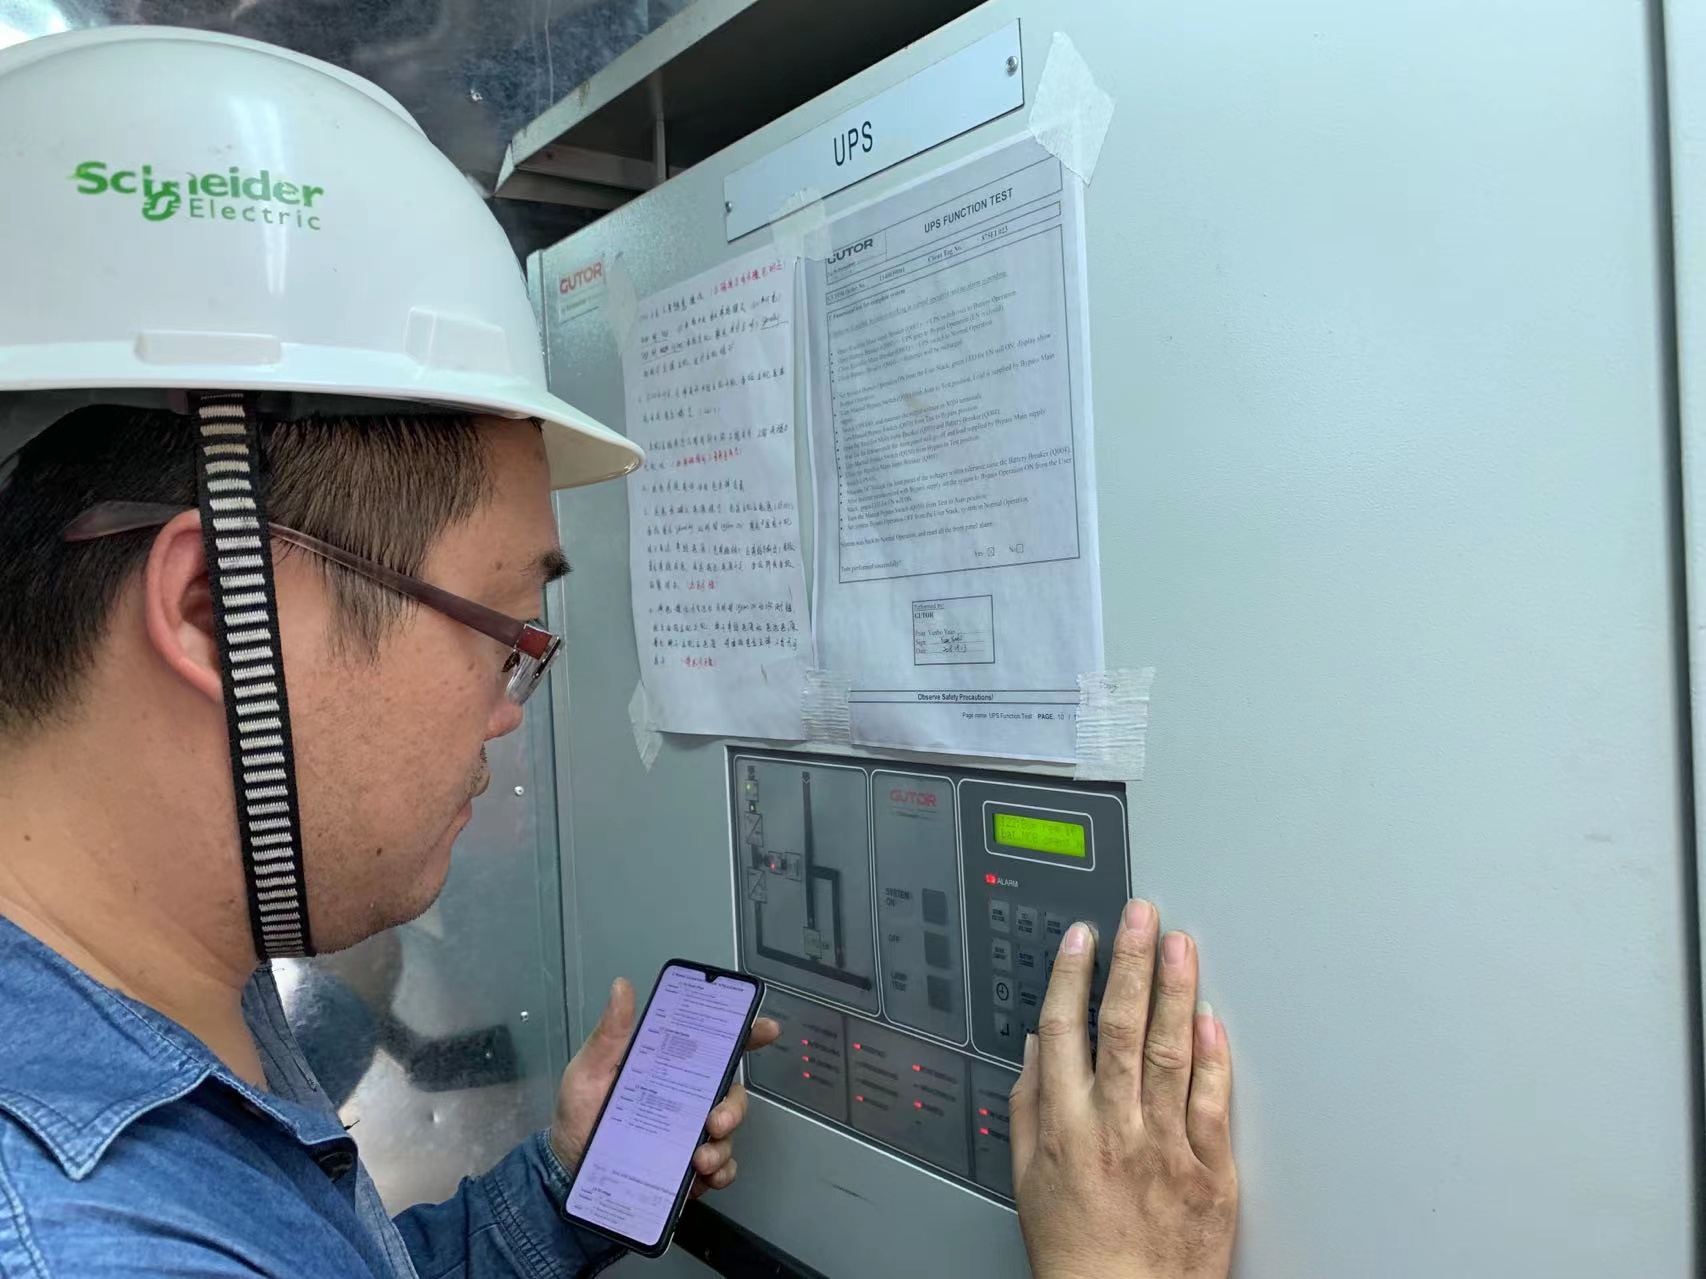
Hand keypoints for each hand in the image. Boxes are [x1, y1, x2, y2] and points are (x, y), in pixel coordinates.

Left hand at [549, 978, 781, 1195]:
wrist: (566, 1171)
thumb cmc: (579, 1114)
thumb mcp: (589, 1070)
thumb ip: (610, 1034)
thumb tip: (622, 987)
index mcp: (670, 1069)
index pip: (715, 1046)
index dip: (746, 1034)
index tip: (765, 1029)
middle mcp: (688, 1099)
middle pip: (731, 1093)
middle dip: (735, 1107)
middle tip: (717, 1121)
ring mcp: (691, 1135)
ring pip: (728, 1135)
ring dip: (723, 1147)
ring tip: (700, 1160)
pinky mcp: (689, 1170)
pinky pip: (720, 1170)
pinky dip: (720, 1174)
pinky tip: (704, 1178)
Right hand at [1011, 901, 1236, 1278]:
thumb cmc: (1075, 1251)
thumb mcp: (1028, 1177)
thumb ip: (1032, 1104)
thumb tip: (1039, 1048)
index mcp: (1067, 1126)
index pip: (1065, 1030)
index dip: (1073, 976)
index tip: (1083, 938)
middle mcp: (1115, 1128)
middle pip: (1121, 1028)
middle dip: (1131, 963)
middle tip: (1140, 915)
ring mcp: (1167, 1147)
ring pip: (1170, 1053)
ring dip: (1174, 991)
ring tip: (1179, 945)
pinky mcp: (1211, 1172)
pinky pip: (1213, 1105)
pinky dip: (1214, 1059)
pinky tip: (1212, 1020)